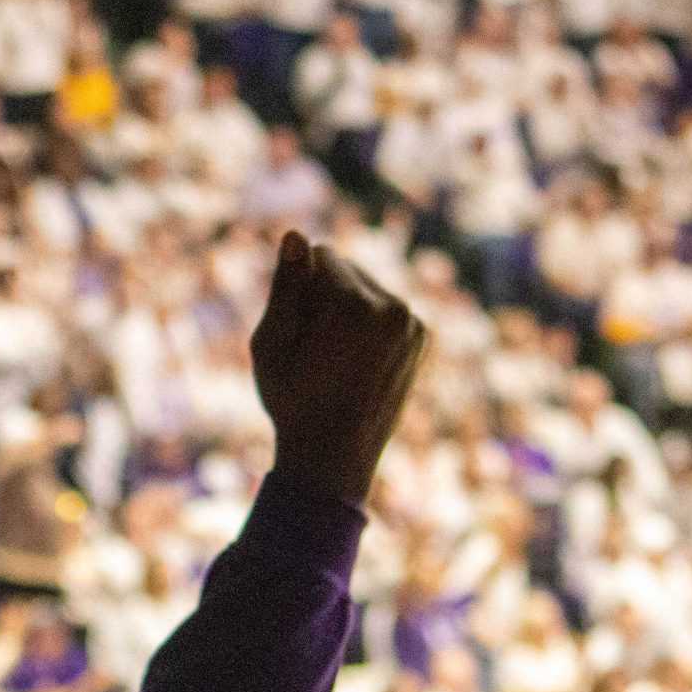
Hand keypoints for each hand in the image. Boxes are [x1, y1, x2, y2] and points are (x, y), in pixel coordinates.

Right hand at [252, 230, 428, 508]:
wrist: (334, 456)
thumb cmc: (291, 400)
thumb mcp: (271, 342)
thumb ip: (285, 286)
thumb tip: (296, 235)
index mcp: (354, 305)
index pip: (319, 253)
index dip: (297, 287)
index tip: (297, 331)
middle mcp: (393, 308)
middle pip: (346, 267)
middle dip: (324, 293)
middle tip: (314, 349)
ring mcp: (412, 323)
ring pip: (366, 286)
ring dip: (346, 308)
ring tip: (334, 358)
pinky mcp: (421, 336)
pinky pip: (385, 308)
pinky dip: (366, 324)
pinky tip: (354, 361)